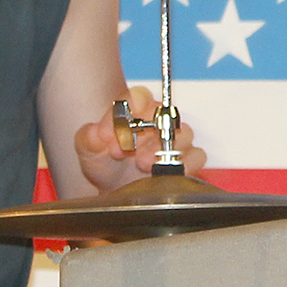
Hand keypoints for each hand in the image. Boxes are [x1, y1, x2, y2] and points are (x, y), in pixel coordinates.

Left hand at [74, 85, 201, 191]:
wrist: (113, 190)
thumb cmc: (105, 162)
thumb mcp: (89, 149)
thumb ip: (89, 138)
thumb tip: (99, 132)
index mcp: (134, 109)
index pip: (139, 95)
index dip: (129, 108)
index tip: (116, 125)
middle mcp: (158, 120)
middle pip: (164, 115)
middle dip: (144, 134)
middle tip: (124, 151)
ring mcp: (175, 139)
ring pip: (183, 133)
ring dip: (161, 150)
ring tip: (141, 164)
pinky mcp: (187, 160)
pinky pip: (197, 155)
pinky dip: (182, 164)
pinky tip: (162, 174)